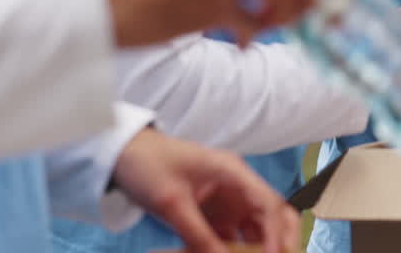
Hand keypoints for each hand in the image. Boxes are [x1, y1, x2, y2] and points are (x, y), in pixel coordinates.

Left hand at [111, 127, 298, 252]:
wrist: (123, 156)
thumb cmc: (148, 166)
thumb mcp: (171, 203)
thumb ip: (198, 235)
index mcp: (233, 173)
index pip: (268, 203)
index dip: (275, 233)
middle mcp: (237, 188)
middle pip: (271, 216)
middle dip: (278, 240)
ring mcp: (227, 203)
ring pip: (253, 231)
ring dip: (251, 249)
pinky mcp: (213, 215)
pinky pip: (229, 239)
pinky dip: (227, 251)